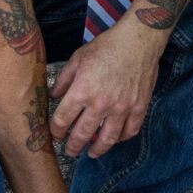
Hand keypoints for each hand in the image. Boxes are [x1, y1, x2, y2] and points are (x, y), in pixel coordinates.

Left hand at [49, 21, 162, 158]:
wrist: (138, 40)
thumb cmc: (107, 46)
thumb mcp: (78, 58)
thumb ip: (63, 79)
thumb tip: (54, 95)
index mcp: (82, 91)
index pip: (62, 120)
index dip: (55, 131)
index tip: (55, 135)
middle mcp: (100, 103)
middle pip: (82, 134)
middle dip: (73, 146)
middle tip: (70, 151)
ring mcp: (121, 107)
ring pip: (107, 139)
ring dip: (97, 150)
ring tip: (92, 153)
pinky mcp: (139, 106)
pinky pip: (130, 130)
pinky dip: (122, 138)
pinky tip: (116, 138)